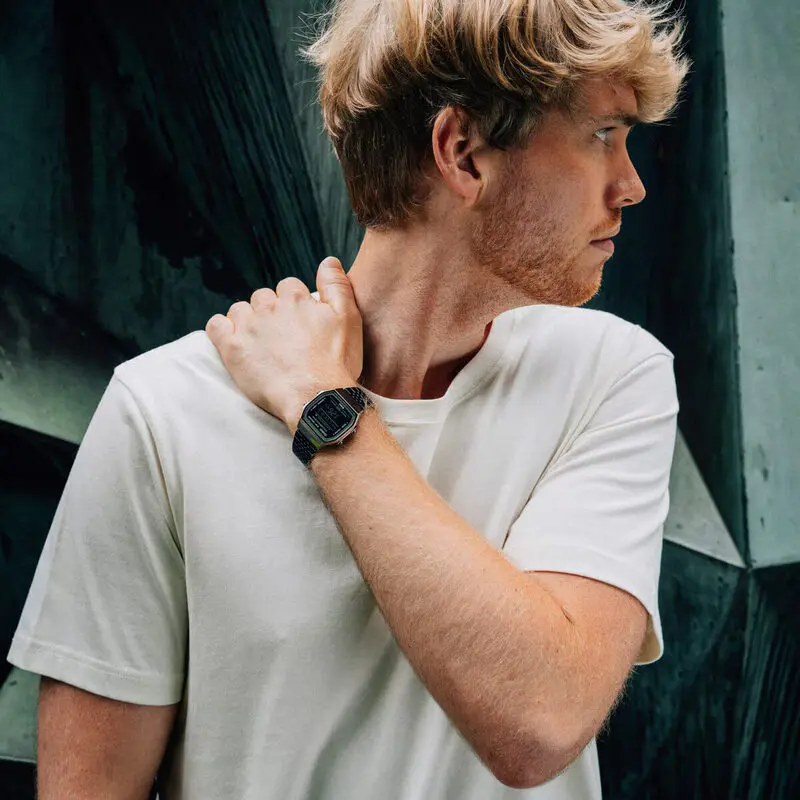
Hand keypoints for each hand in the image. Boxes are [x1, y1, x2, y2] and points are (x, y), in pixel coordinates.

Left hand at [205, 257, 363, 433]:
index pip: (288, 287)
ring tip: (260, 344)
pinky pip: (216, 326)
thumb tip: (328, 260)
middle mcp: (269, 308)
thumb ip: (337, 285)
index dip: (294, 304)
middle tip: (282, 338)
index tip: (300, 324)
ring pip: (239, 310)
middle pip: (262, 297)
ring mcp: (248, 327)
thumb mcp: (349, 319)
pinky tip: (234, 341)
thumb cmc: (336, 364)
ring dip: (247, 321)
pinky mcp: (232, 349)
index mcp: (296, 298)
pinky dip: (222, 329)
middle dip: (270, 312)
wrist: (316, 399)